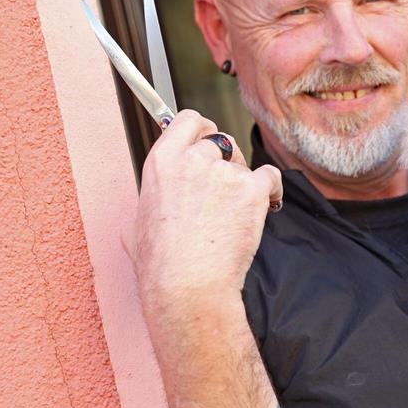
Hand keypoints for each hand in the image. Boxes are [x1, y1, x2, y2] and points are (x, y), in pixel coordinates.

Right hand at [122, 110, 282, 307]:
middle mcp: (193, 160)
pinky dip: (271, 191)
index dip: (203, 129)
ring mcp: (225, 173)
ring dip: (244, 182)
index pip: (189, 120)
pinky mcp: (252, 189)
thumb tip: (151, 206)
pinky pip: (271, 177)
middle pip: (220, 141)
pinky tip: (266, 206)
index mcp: (162, 161)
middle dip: (226, 161)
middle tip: (224, 190)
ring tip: (234, 214)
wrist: (188, 286)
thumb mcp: (135, 224)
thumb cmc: (161, 266)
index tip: (208, 139)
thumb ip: (150, 201)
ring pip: (244, 164)